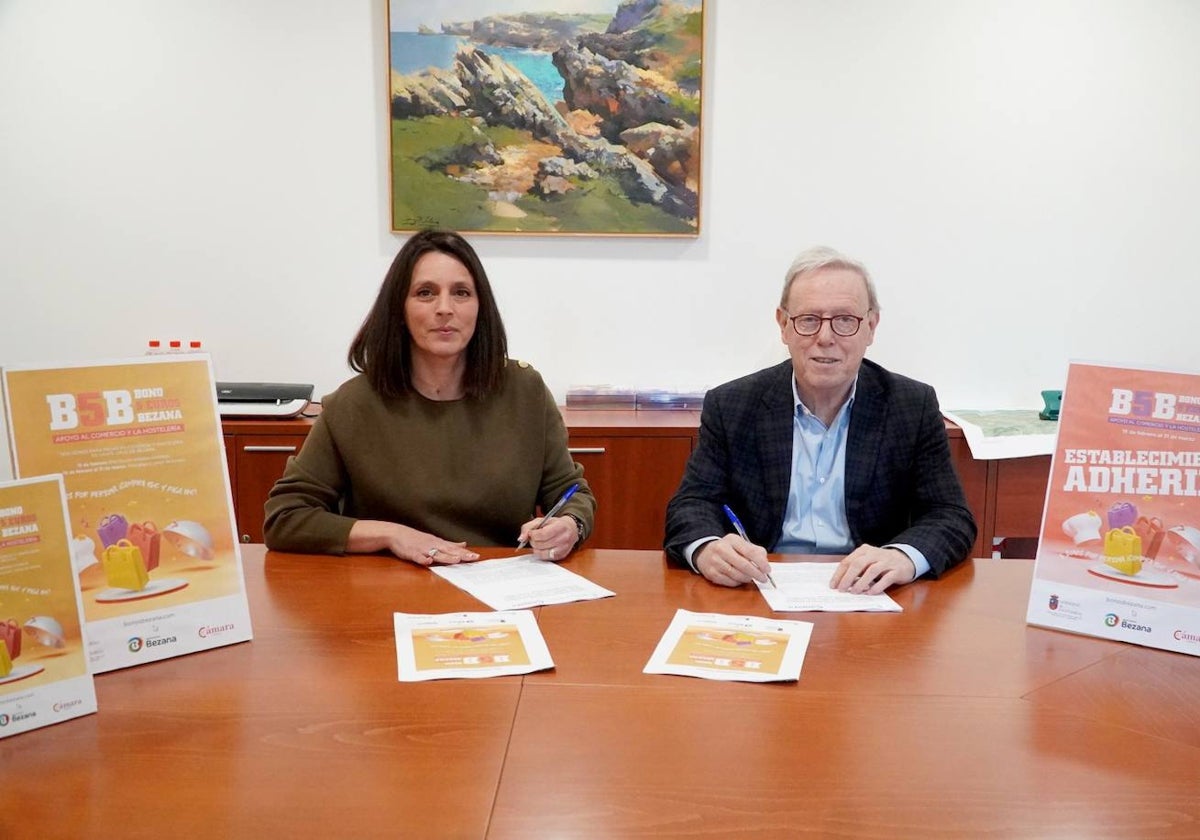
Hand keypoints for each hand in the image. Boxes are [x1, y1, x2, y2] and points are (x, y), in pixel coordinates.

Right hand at [347, 520, 478, 566]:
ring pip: (436, 553)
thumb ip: (449, 544)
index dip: (465, 553)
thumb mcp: (435, 540)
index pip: (454, 548)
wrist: (396, 533)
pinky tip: (428, 562)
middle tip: (473, 558)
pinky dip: (423, 559)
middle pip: (449, 551)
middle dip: (461, 555)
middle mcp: (432, 545)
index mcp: (438, 542)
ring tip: (456, 560)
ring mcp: (422, 548)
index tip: (477, 557)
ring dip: (446, 557)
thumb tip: (463, 544)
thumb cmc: (416, 538)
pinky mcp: (411, 553)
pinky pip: (418, 557)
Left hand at [518, 515, 577, 561]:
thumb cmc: (555, 524)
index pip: (542, 534)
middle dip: (533, 541)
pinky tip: (542, 548)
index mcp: (560, 526)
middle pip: (540, 544)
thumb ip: (528, 527)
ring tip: (539, 542)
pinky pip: (545, 558)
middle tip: (535, 537)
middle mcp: (563, 538)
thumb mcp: (542, 520)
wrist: (571, 529)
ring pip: (541, 552)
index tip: (532, 533)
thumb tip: (521, 538)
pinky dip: (541, 553)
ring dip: (536, 548)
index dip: (533, 534)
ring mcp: (563, 548)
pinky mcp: (561, 556)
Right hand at [695, 534, 771, 586]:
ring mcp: (715, 562)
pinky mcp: (711, 573)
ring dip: (747, 578)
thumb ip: (755, 551)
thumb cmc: (727, 549)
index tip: (767, 570)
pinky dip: (737, 582)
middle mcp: (721, 549)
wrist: (704, 552)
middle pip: (743, 565)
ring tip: (750, 577)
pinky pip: (729, 582)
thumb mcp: (740, 544)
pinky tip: (739, 579)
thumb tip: (764, 563)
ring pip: (737, 575)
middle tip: (763, 578)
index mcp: (732, 540)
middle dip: (756, 573)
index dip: (761, 563)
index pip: (750, 552)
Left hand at [829, 545, 914, 593]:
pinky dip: (877, 586)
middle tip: (841, 590)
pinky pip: (886, 578)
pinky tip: (870, 593)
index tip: (833, 585)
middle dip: (847, 578)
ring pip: (872, 571)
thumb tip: (842, 583)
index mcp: (864, 550)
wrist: (905, 559)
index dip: (839, 574)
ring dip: (861, 582)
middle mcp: (874, 554)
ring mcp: (886, 561)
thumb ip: (856, 570)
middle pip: (858, 564)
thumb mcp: (867, 562)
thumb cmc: (881, 562)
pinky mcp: (897, 570)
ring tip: (854, 592)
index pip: (848, 561)